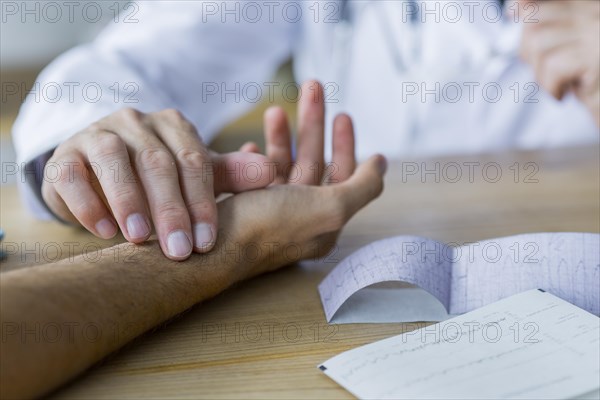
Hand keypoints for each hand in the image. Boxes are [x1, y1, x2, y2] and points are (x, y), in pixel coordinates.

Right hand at [42, 108, 273, 259]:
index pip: (193, 161)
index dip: (202, 202)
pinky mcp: (65, 156)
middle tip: (180, 251)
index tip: (207, 242)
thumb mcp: (193, 174)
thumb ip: (229, 174)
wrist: (99, 172)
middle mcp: (136, 123)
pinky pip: (71, 175)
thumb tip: (271, 172)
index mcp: (173, 126)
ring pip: (114, 161)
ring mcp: (98, 135)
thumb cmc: (156, 177)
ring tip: (139, 239)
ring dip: (128, 201)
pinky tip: (104, 231)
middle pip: (157, 163)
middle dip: (170, 210)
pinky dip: (88, 202)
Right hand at [218, 80, 386, 277]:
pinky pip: (252, 177)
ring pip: (282, 165)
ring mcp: (268, 213)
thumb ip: (362, 186)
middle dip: (313, 125)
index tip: (342, 115)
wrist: (206, 251)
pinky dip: (253, 159)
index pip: (342, 176)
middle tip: (312, 88)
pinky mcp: (242, 209)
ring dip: (282, 136)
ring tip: (274, 110)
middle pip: (312, 163)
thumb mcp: (329, 207)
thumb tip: (381, 164)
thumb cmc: (269, 227)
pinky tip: (249, 147)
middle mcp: (298, 218)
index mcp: (323, 221)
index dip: (346, 145)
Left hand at [519, 0, 599, 124]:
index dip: (528, 5)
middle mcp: (596, 15)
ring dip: (538, 72)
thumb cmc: (593, 80)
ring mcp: (596, 36)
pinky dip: (550, 85)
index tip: (511, 12)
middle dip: (526, 48)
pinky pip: (554, 66)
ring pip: (540, 43)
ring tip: (554, 84)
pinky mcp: (595, 60)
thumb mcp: (570, 48)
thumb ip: (550, 28)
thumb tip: (516, 10)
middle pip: (539, 19)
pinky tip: (561, 93)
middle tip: (540, 69)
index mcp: (591, 8)